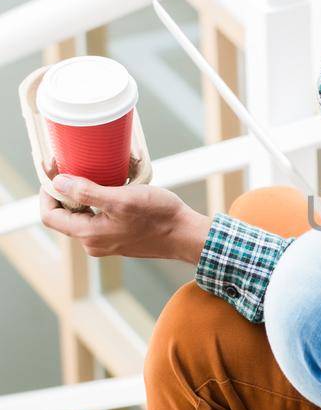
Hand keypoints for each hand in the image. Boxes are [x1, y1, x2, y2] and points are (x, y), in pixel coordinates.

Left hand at [39, 175, 210, 262]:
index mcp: (89, 234)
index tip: (54, 172)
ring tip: (94, 175)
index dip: (47, 193)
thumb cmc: (158, 216)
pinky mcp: (118, 238)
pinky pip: (97, 219)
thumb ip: (87, 192)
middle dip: (65, 191)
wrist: (185, 235)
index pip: (50, 216)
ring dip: (83, 196)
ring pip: (82, 216)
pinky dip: (98, 203)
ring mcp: (106, 242)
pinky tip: (111, 189)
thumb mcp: (121, 199)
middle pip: (64, 216)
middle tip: (73, 167)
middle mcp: (93, 242)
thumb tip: (58, 183)